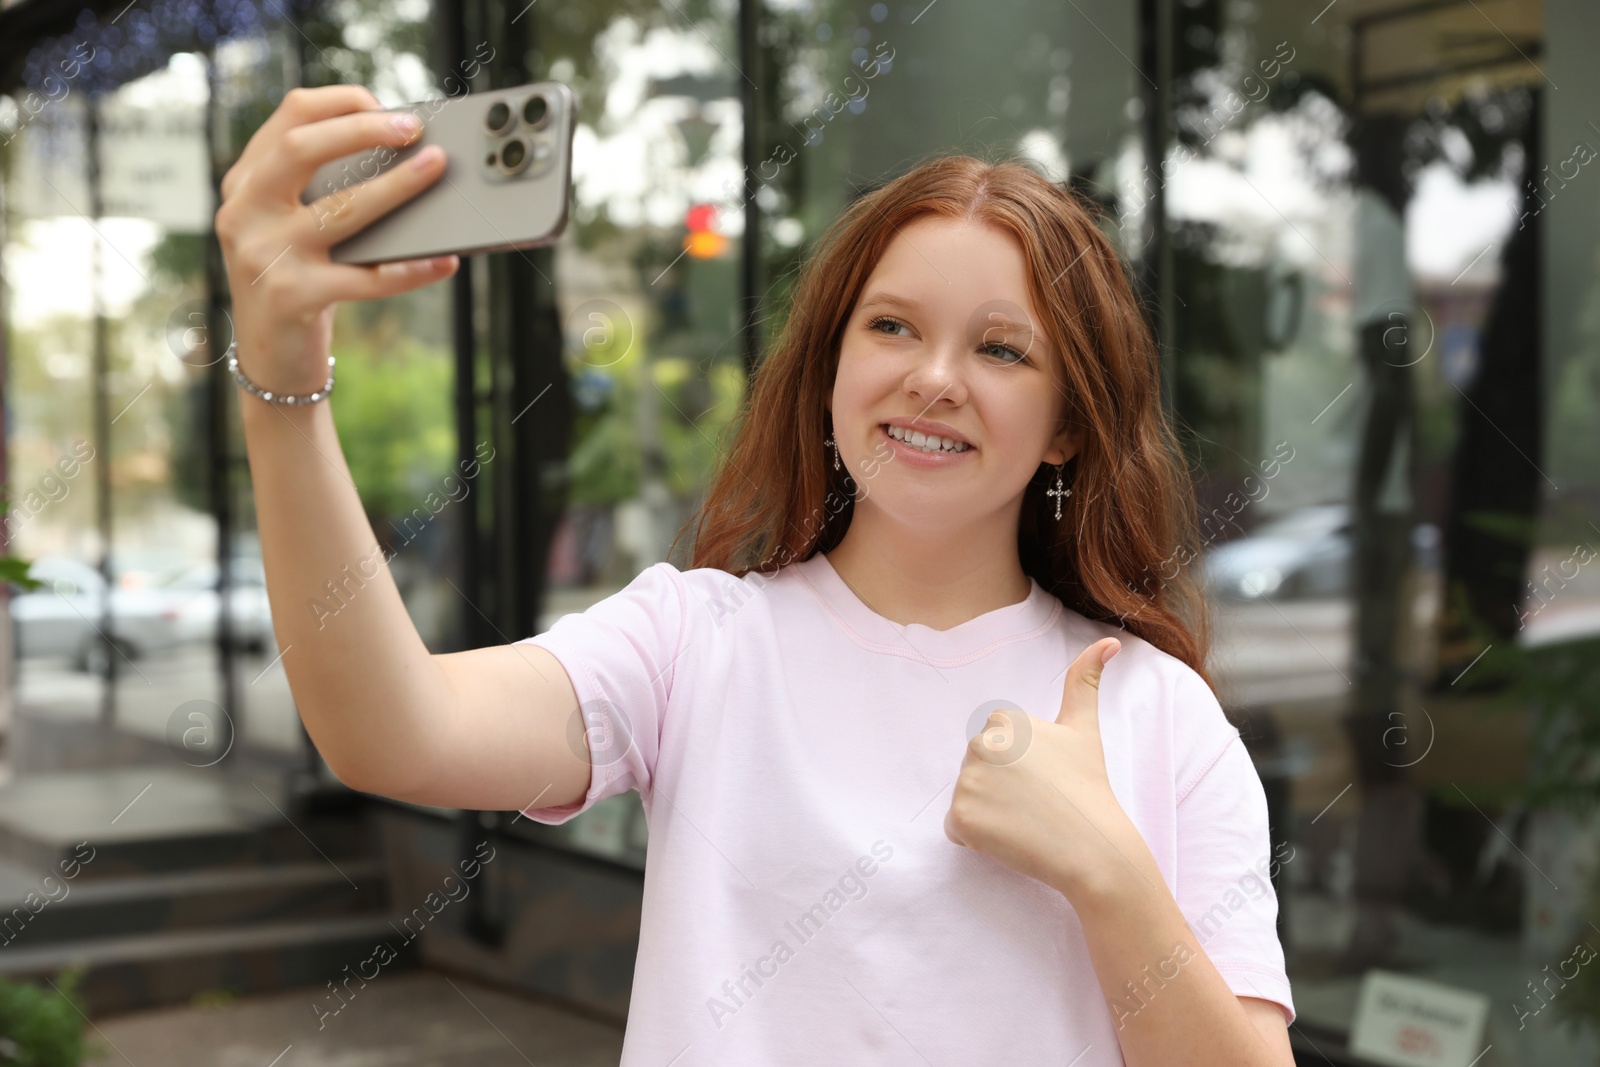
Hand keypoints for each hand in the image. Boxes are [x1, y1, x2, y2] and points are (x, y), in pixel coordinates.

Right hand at [214, 85, 457, 397]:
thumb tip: (405, 154)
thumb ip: (323, 188)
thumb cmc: (299, 279)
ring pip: (340, 209)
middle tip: (414, 129)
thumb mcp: (295, 225)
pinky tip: (445, 261)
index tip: (388, 107)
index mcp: (246, 182)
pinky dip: (412, 270)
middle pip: (300, 148)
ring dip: (396, 187)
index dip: (342, 103)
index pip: (290, 117)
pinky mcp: (291, 298)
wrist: (271, 358)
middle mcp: (245, 212)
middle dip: (363, 130)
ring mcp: (264, 255)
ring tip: (436, 170)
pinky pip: (366, 279)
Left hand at [943, 636, 1150, 900]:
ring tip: (1025, 820)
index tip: (1043, 777)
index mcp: (1002, 719)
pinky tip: (1009, 839)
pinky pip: (957, 828)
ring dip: (989, 813)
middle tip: (1036, 802)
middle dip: (999, 788)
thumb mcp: (1084, 728)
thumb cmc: (1089, 786)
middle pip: (976, 770)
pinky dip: (978, 838)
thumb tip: (1110, 641)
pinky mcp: (960, 819)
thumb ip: (1085, 680)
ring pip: (966, 798)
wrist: (1094, 847)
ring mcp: (967, 782)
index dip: (1017, 767)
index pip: (992, 746)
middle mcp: (979, 744)